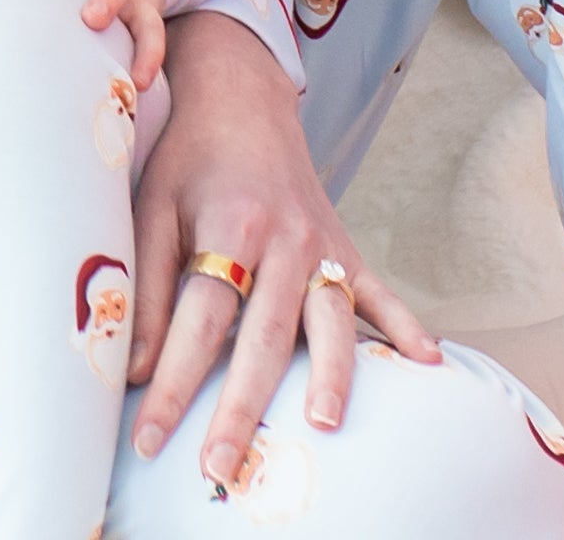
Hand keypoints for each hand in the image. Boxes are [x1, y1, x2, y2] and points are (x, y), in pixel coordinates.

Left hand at [127, 9, 438, 488]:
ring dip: (329, 377)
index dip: (172, 382)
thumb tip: (135, 367)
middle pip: (262, 338)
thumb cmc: (186, 157)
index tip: (151, 436)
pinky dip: (404, 326)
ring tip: (325, 429)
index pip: (195, 322)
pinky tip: (428, 363)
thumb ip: (149, 286)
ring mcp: (321, 244)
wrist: (238, 94)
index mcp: (226, 228)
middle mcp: (280, 241)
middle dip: (240, 408)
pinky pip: (380, 292)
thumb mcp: (151, 205)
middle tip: (222, 469)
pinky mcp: (346, 246)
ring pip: (329, 322)